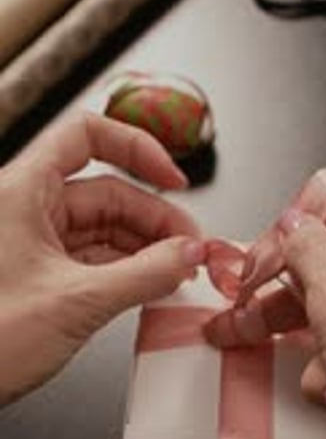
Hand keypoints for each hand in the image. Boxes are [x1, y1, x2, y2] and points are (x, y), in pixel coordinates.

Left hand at [0, 112, 204, 403]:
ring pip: (102, 229)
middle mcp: (25, 208)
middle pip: (107, 191)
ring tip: (177, 272)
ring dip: (145, 248)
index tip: (173, 178)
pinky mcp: (37, 275)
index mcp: (21, 190)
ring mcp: (31, 242)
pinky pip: (91, 259)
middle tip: (190, 249)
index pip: (86, 136)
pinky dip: (125, 270)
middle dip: (155, 218)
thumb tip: (187, 255)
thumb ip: (144, 275)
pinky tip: (151, 286)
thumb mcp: (76, 303)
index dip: (137, 148)